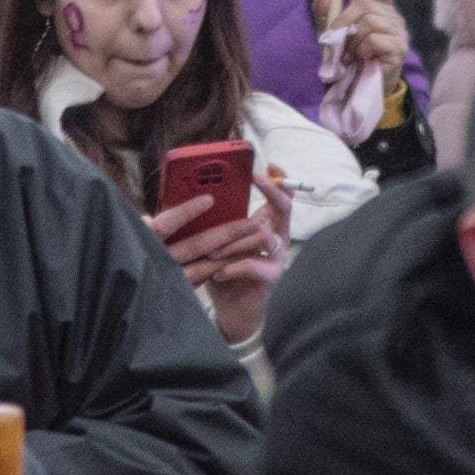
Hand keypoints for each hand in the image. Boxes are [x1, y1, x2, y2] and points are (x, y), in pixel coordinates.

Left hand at [149, 176, 290, 346]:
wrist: (232, 310)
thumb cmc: (224, 271)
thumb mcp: (218, 241)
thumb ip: (214, 221)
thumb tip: (190, 195)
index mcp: (265, 226)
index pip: (278, 199)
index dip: (278, 181)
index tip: (270, 165)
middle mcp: (277, 238)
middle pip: (284, 209)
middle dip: (272, 192)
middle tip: (256, 179)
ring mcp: (277, 258)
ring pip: (263, 237)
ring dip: (234, 242)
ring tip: (211, 252)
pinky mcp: (271, 277)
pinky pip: (254, 265)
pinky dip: (233, 267)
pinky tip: (218, 274)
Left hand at [312, 0, 408, 97]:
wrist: (353, 90)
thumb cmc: (345, 60)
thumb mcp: (329, 32)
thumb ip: (324, 9)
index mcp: (379, 8)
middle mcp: (393, 17)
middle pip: (366, 3)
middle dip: (343, 21)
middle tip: (337, 41)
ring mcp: (399, 33)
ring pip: (369, 21)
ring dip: (352, 40)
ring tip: (350, 54)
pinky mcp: (399, 49)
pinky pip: (373, 39)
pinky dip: (360, 50)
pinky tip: (361, 60)